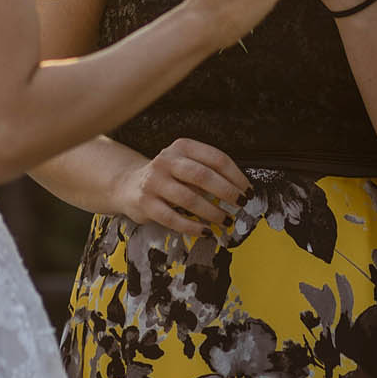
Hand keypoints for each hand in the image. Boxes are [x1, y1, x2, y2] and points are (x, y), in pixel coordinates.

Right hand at [117, 137, 251, 235]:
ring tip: (225, 220)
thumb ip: (207, 172)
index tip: (247, 190)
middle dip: (227, 192)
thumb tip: (239, 191)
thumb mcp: (185, 164)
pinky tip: (206, 231)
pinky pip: (173, 218)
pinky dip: (193, 227)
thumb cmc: (167, 176)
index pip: (216, 158)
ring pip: (189, 199)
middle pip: (203, 176)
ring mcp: (154, 181)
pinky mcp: (146, 203)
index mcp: (182, 147)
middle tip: (240, 204)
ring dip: (212, 212)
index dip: (236, 176)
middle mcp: (166, 160)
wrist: (129, 184)